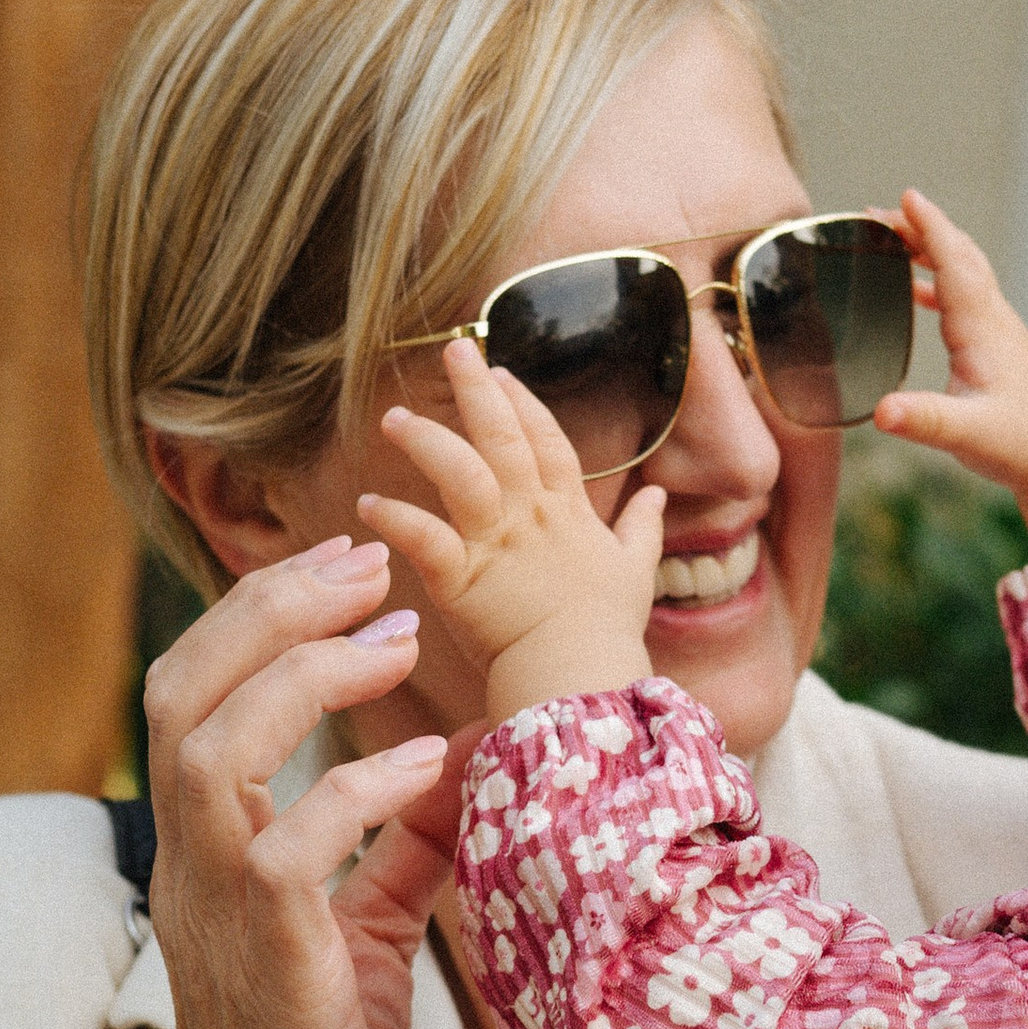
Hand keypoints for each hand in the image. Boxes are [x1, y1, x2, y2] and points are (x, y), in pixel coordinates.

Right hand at [143, 539, 479, 1028]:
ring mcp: (218, 918)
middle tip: (366, 559)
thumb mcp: (361, 936)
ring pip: (214, 753)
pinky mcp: (270, 970)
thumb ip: (388, 849)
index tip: (349, 562)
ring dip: (306, 677)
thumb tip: (449, 765)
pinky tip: (428, 764)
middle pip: (182, 694)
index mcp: (205, 854)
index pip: (194, 695)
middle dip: (269, 609)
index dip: (260, 615)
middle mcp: (191, 872)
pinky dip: (356, 793)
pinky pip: (287, 853)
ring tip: (395, 634)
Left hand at [363, 338, 666, 720]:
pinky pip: (423, 538)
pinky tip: (370, 504)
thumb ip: (643, 528)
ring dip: (426, 441)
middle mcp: (531, 518)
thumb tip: (657, 494)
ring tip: (395, 419)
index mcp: (568, 514)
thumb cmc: (606, 631)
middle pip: (503, 438)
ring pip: (460, 473)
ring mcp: (496, 545)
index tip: (501, 373)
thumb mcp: (636, 571)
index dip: (524, 405)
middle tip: (453, 351)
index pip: (547, 442)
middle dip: (477, 390)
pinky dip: (396, 518)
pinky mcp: (462, 580)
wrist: (581, 677)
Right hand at [871, 188, 1027, 553]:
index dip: (929, 228)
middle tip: (877, 214)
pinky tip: (913, 291)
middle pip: (958, 255)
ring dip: (928, 250)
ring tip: (889, 239)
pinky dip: (935, 282)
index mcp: (983, 329)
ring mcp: (997, 330)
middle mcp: (993, 320)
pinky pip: (963, 297)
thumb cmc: (1020, 446)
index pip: (954, 262)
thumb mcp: (966, 435)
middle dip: (920, 229)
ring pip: (962, 272)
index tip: (905, 197)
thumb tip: (881, 412)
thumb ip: (923, 420)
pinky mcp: (996, 346)